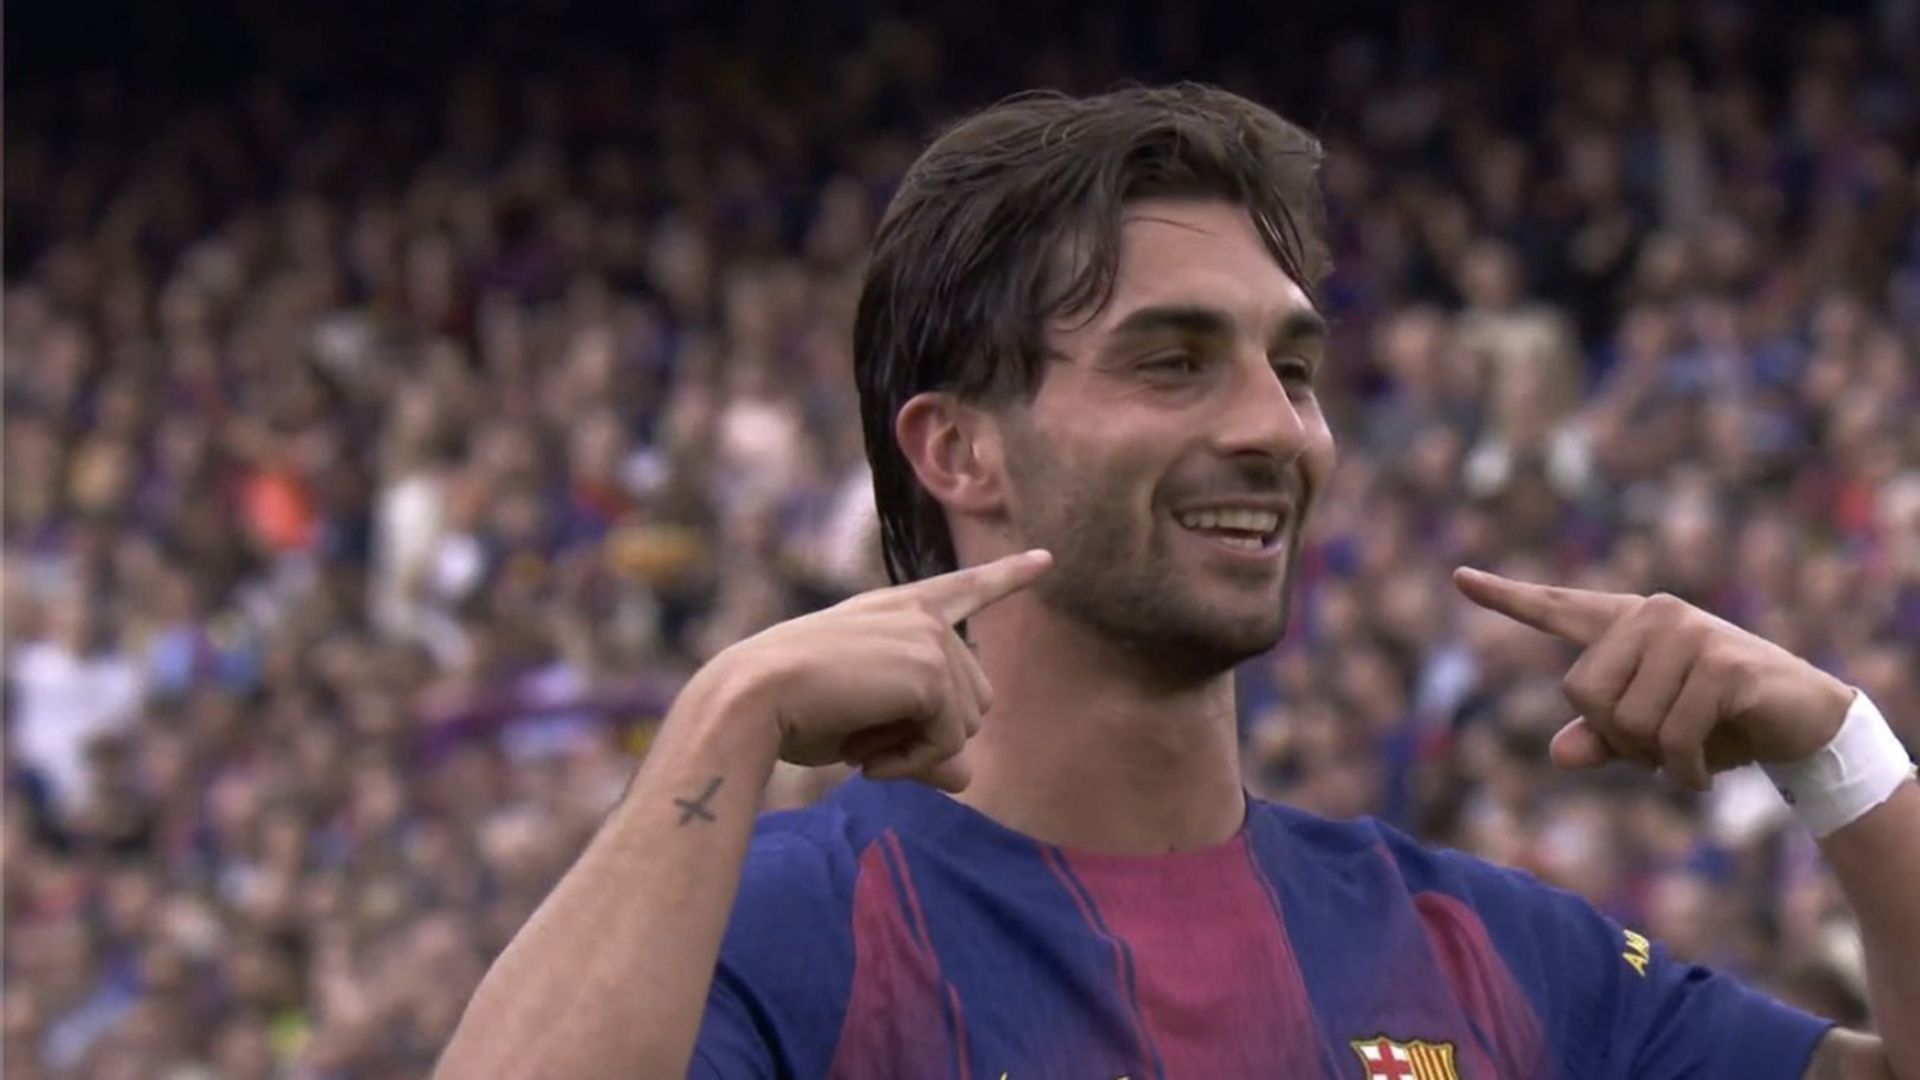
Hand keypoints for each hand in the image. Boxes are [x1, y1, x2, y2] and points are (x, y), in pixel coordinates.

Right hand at [710, 549, 1051, 792]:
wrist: (753, 697)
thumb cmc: (793, 711)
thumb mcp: (866, 729)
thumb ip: (922, 746)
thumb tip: (966, 777)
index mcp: (898, 609)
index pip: (964, 589)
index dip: (1007, 577)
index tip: (1045, 559)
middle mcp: (922, 615)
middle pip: (975, 702)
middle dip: (929, 737)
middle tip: (865, 741)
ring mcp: (931, 638)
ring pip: (966, 727)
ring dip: (916, 753)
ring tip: (860, 742)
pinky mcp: (931, 670)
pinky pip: (949, 743)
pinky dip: (910, 763)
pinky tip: (864, 756)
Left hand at [1453, 568, 1855, 790]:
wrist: (1802, 721)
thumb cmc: (1717, 721)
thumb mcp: (1649, 736)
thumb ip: (1601, 739)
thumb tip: (1561, 753)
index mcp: (1625, 624)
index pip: (1556, 608)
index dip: (1505, 597)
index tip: (1458, 578)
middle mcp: (1653, 615)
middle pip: (1582, 693)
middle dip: (1617, 737)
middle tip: (1659, 746)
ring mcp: (1688, 634)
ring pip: (1627, 722)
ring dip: (1656, 759)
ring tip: (1690, 749)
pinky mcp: (1722, 663)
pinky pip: (1673, 736)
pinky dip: (1682, 771)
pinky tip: (1702, 774)